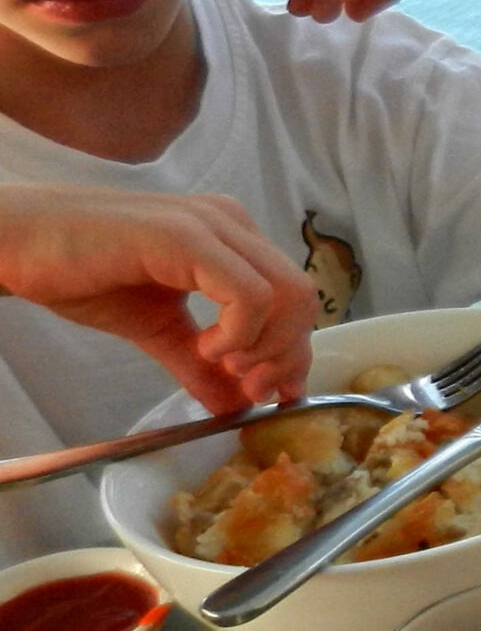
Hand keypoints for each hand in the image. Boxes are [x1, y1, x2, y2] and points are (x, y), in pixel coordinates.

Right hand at [0, 185, 314, 410]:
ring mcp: (211, 226)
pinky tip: (205, 346)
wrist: (16, 243)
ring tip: (223, 366)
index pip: (294, 298)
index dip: (294, 353)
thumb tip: (235, 407)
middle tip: (249, 387)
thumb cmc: (79, 272)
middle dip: (287, 355)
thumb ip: (199, 365)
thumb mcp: (156, 329)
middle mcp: (231, 224)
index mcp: (232, 239)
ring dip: (265, 347)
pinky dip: (239, 333)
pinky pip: (248, 294)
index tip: (272, 393)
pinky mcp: (186, 237)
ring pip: (286, 294)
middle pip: (301, 298)